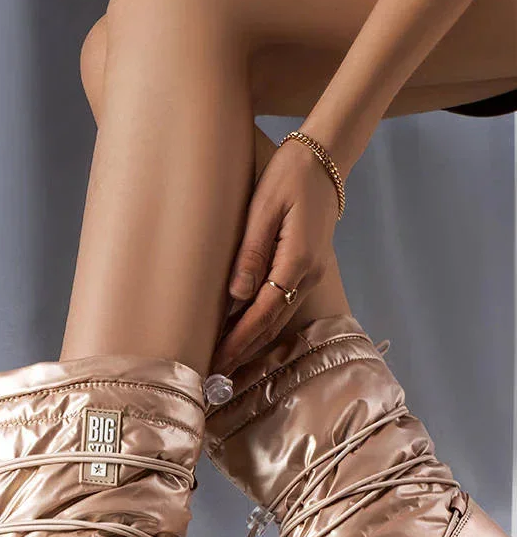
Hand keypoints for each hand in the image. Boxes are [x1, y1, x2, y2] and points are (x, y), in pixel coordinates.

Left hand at [211, 138, 339, 374]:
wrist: (325, 160)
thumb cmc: (289, 177)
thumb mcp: (264, 208)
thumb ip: (250, 253)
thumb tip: (236, 295)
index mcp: (296, 261)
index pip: (262, 314)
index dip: (238, 341)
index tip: (216, 361)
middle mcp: (308, 275)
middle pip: (270, 325)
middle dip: (242, 352)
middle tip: (212, 375)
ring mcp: (311, 275)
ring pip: (277, 320)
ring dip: (252, 344)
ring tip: (225, 363)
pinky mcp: (307, 270)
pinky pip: (282, 307)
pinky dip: (262, 327)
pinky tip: (245, 336)